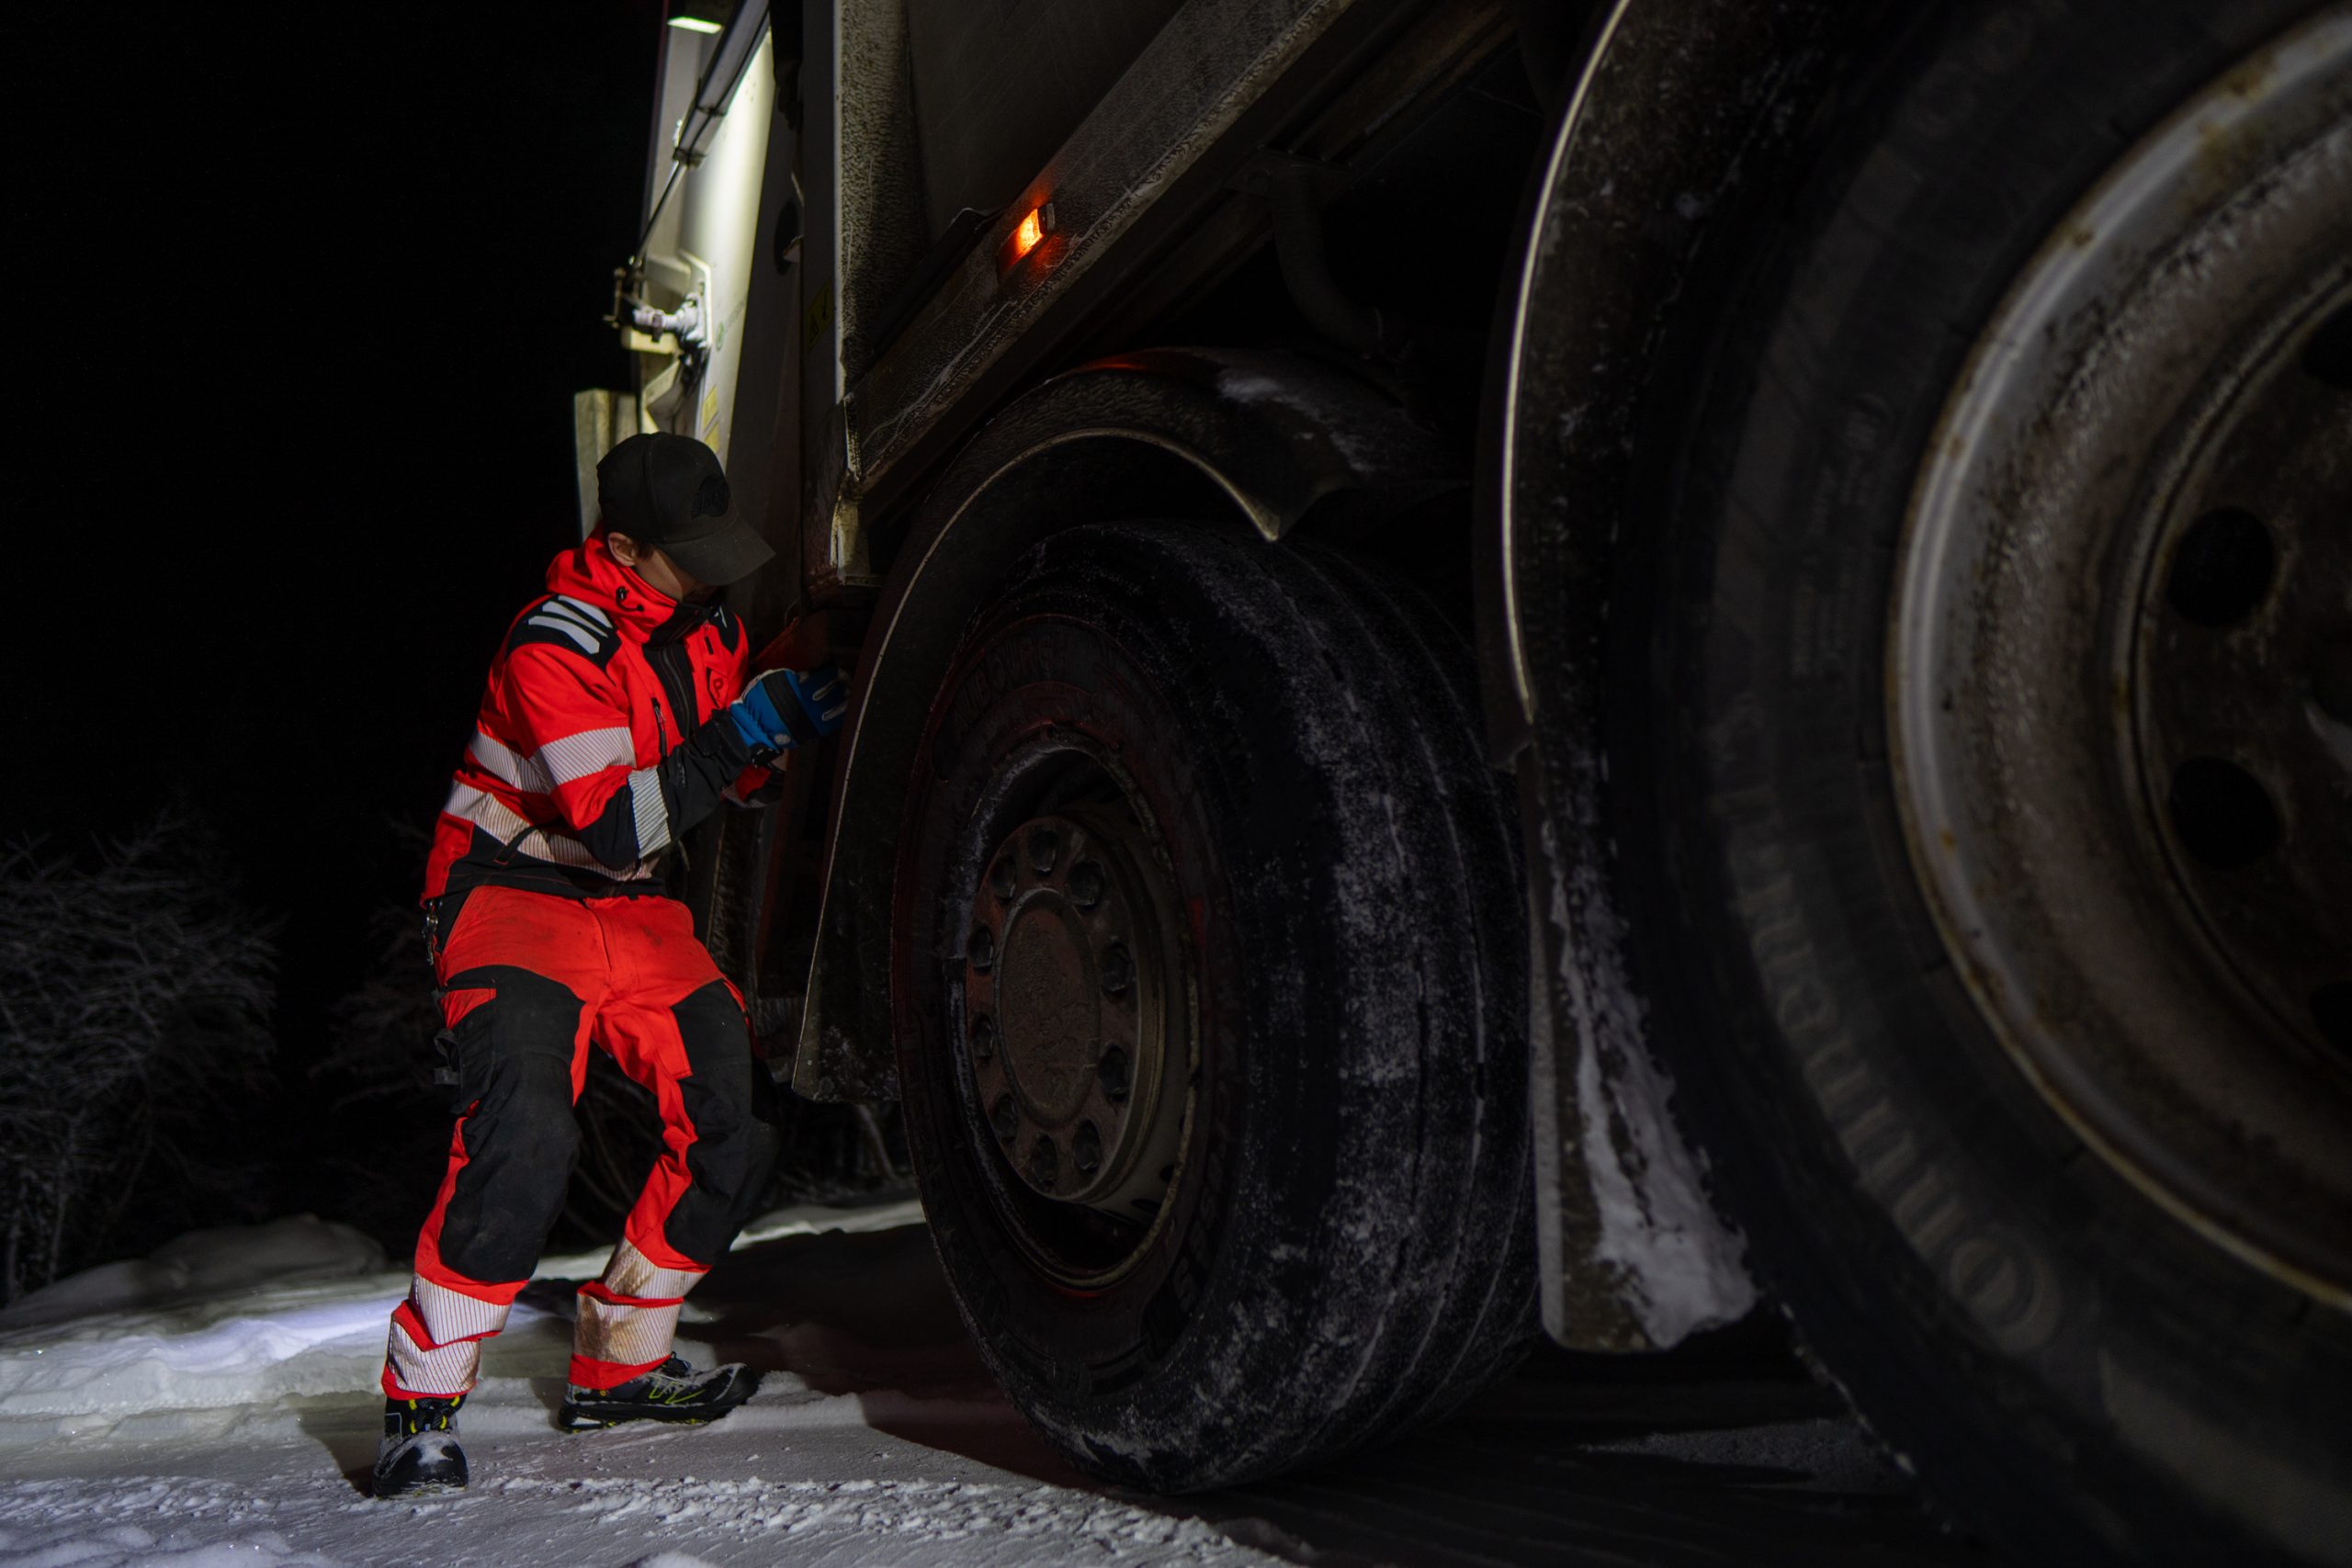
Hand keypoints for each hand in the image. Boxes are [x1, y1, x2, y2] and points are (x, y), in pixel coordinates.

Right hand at [726, 665, 847, 757]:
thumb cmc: (760, 699)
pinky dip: (840, 716)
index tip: (839, 671)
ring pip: (839, 708)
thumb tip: (809, 675)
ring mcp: (814, 718)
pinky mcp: (813, 731)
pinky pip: (832, 723)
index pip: (828, 677)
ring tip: (849, 695)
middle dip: (845, 686)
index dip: (837, 673)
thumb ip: (794, 677)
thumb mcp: (773, 679)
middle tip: (849, 682)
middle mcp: (812, 703)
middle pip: (837, 692)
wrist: (754, 726)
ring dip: (846, 701)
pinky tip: (843, 710)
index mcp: (803, 687)